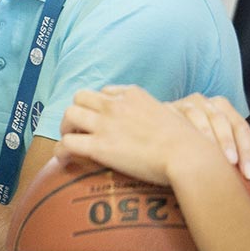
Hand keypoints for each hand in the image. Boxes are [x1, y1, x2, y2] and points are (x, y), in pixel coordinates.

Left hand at [60, 87, 249, 188]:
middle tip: (79, 129)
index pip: (105, 91)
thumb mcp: (172, 115)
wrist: (187, 155)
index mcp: (134, 94)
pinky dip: (61, 150)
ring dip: (65, 128)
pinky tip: (63, 159)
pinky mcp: (99, 147)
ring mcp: (106, 124)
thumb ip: (156, 115)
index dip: (99, 105)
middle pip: (80, 97)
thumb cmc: (188, 142)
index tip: (100, 118)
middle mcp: (116, 104)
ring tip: (69, 142)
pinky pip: (67, 143)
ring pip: (68, 115)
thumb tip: (156, 126)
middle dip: (77, 112)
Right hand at [171, 94, 249, 180]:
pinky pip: (175, 120)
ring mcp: (182, 103)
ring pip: (199, 118)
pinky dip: (183, 135)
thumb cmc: (193, 144)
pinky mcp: (164, 110)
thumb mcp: (219, 149)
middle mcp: (203, 101)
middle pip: (221, 120)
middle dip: (228, 144)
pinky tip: (187, 153)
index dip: (247, 151)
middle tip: (232, 167)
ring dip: (207, 139)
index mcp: (220, 106)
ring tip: (213, 161)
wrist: (157, 134)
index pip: (240, 126)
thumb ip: (241, 157)